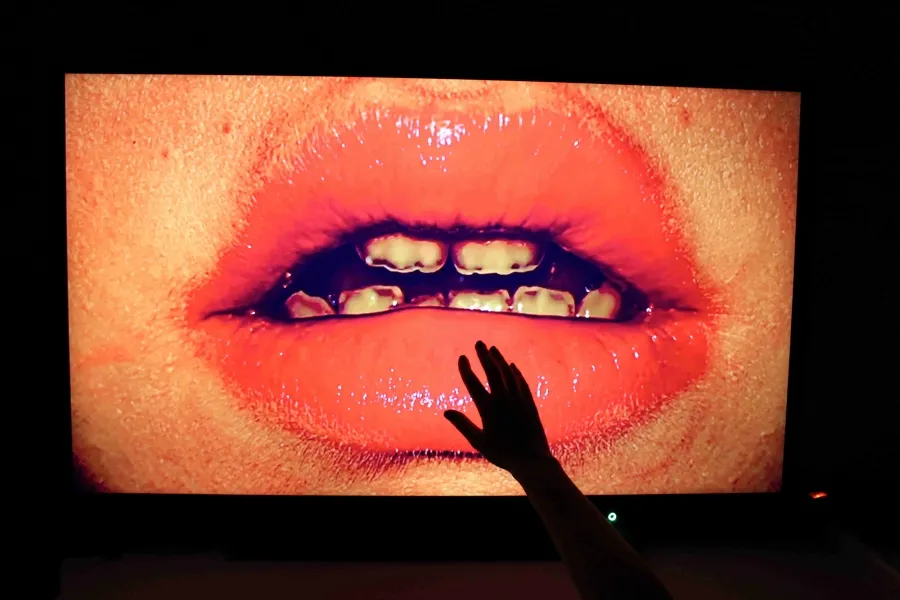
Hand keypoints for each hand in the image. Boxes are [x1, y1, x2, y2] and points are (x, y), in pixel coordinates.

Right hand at [444, 341, 554, 477]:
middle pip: (492, 372)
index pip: (473, 383)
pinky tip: (512, 366)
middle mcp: (503, 400)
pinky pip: (521, 383)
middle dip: (484, 356)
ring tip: (492, 349)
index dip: (466, 369)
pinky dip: (515, 373)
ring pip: (508, 374)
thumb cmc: (502, 454)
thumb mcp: (478, 441)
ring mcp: (518, 399)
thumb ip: (462, 424)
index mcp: (488, 409)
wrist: (532, 460)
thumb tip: (446, 412)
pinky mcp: (529, 403)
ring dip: (500, 360)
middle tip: (478, 343)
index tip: (462, 357)